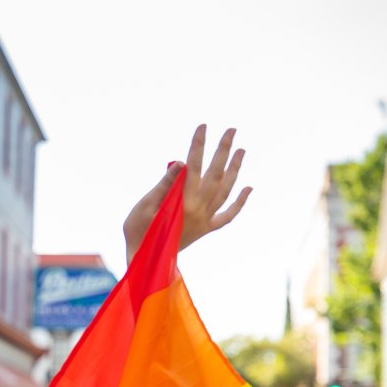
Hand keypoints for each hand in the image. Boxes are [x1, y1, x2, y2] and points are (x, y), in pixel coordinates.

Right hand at [123, 124, 252, 263]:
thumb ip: (166, 184)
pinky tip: (248, 187)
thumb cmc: (138, 232)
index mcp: (183, 202)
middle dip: (224, 150)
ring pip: (226, 190)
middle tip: (232, 130)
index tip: (202, 126)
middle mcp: (199, 210)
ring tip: (241, 150)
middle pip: (216, 174)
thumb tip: (182, 163)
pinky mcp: (206, 230)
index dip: (198, 145)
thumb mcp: (145, 206)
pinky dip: (239, 202)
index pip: (194, 166)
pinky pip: (228, 216)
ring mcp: (205, 221)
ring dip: (235, 169)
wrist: (143, 260)